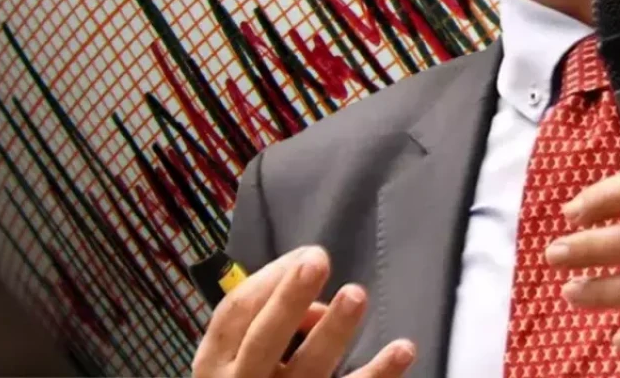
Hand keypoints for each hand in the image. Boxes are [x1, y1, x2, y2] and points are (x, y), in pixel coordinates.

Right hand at [192, 245, 415, 377]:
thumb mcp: (240, 360)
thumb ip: (273, 325)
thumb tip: (321, 308)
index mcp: (216, 364)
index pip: (235, 313)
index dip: (271, 278)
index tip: (308, 253)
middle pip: (265, 339)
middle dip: (289, 299)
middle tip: (318, 260)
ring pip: (308, 370)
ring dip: (333, 331)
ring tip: (356, 294)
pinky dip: (378, 374)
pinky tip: (403, 350)